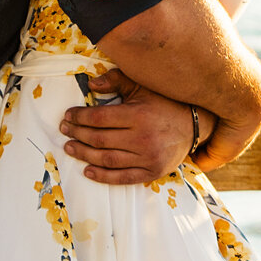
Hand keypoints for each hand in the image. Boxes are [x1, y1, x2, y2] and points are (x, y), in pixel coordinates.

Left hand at [59, 70, 214, 183]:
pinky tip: (88, 171)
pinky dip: (102, 176)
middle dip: (77, 134)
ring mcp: (148, 158)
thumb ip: (117, 81)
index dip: (79, 117)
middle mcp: (143, 138)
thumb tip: (91, 83)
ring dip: (84, 154)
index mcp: (139, 115)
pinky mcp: (152, 172)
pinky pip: (122, 178)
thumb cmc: (165, 103)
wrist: (195, 125)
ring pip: (107, 159)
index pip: (99, 118)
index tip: (68, 116)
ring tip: (70, 147)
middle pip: (99, 139)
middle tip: (64, 130)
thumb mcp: (143, 87)